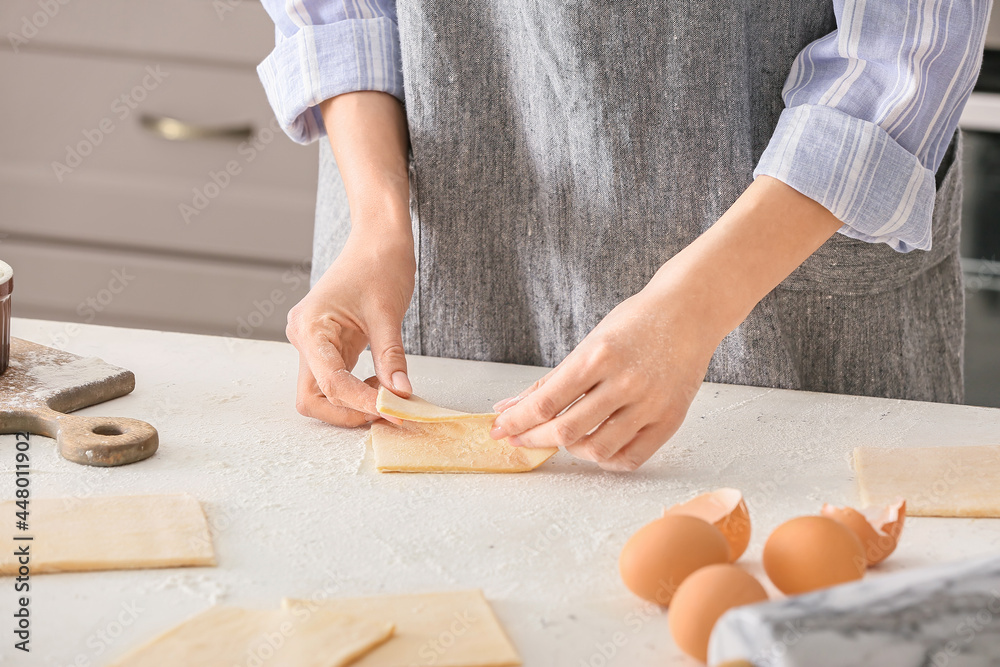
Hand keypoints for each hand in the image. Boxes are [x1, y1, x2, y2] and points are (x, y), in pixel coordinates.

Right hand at [287, 233, 414, 425]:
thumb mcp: (388, 314)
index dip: (360, 403)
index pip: (331, 382)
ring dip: (352, 403)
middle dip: (347, 411)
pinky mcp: (327, 345)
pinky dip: (356, 390)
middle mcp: (304, 337)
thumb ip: (391, 357)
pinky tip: (380, 383)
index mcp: (311, 327)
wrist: (377, 238)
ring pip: (322, 393)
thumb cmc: (379, 264)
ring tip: (387, 394)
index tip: (392, 411)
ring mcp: (312, 343)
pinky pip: (335, 379)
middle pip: (313, 398)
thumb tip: (400, 395)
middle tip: (386, 409)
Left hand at [490, 176, 842, 469]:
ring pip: (596, 450)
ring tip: (564, 437)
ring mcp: (650, 403)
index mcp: (598, 356)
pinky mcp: (670, 419)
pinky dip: (606, 459)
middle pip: (566, 430)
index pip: (545, 402)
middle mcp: (625, 382)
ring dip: (571, 450)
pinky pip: (631, 458)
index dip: (516, 422)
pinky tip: (596, 445)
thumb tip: (508, 409)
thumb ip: (551, 381)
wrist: (689, 312)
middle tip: (522, 438)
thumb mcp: (589, 342)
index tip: (499, 430)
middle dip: (535, 439)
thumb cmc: (634, 322)